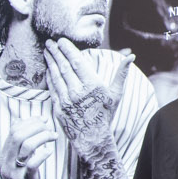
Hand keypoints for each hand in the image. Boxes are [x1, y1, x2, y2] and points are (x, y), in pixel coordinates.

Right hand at [0, 118, 55, 178]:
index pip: (13, 131)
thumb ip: (17, 145)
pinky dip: (43, 154)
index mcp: (3, 157)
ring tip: (53, 137)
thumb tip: (17, 120)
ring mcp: (14, 174)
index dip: (29, 121)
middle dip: (36, 127)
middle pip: (18, 135)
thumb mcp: (17, 163)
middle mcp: (5, 164)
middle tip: (50, 129)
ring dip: (42, 137)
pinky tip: (50, 151)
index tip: (43, 119)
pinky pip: (33, 164)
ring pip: (26, 146)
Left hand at [44, 40, 126, 156]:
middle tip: (50, 42)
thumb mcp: (115, 94)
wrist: (93, 138)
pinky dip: (49, 77)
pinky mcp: (57, 108)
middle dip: (55, 52)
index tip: (62, 40)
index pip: (76, 62)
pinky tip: (48, 69)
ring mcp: (66, 100)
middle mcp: (77, 92)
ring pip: (55, 76)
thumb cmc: (105, 114)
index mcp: (92, 85)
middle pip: (63, 66)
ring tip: (47, 52)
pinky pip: (51, 88)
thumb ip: (121, 73)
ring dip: (50, 62)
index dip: (68, 49)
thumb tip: (131, 56)